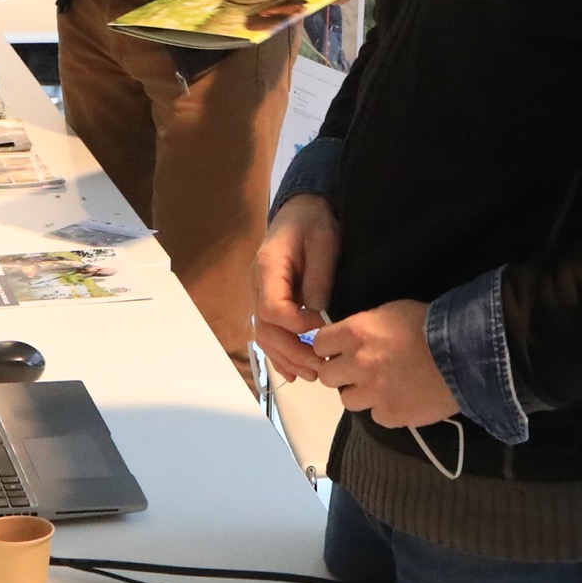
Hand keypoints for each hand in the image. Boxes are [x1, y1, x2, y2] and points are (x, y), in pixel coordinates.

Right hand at [253, 194, 339, 382]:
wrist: (302, 209)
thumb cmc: (314, 221)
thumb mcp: (324, 240)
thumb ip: (319, 276)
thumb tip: (316, 311)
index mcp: (268, 268)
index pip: (272, 309)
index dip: (296, 325)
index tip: (321, 326)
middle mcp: (257, 285)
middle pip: (265, 330)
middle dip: (292, 351)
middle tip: (321, 364)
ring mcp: (259, 295)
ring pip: (264, 337)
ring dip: (287, 359)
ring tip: (314, 373)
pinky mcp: (268, 302)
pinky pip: (268, 334)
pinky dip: (280, 356)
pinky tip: (296, 372)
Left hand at [311, 301, 457, 428]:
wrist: (466, 355)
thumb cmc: (432, 324)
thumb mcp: (393, 311)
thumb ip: (365, 327)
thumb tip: (350, 340)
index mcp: (356, 334)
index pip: (319, 344)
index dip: (330, 347)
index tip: (339, 349)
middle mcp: (358, 365)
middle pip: (327, 376)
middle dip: (341, 372)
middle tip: (360, 369)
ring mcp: (373, 394)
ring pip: (348, 400)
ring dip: (361, 393)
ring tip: (383, 386)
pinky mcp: (390, 416)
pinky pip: (376, 416)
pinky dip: (385, 408)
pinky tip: (403, 397)